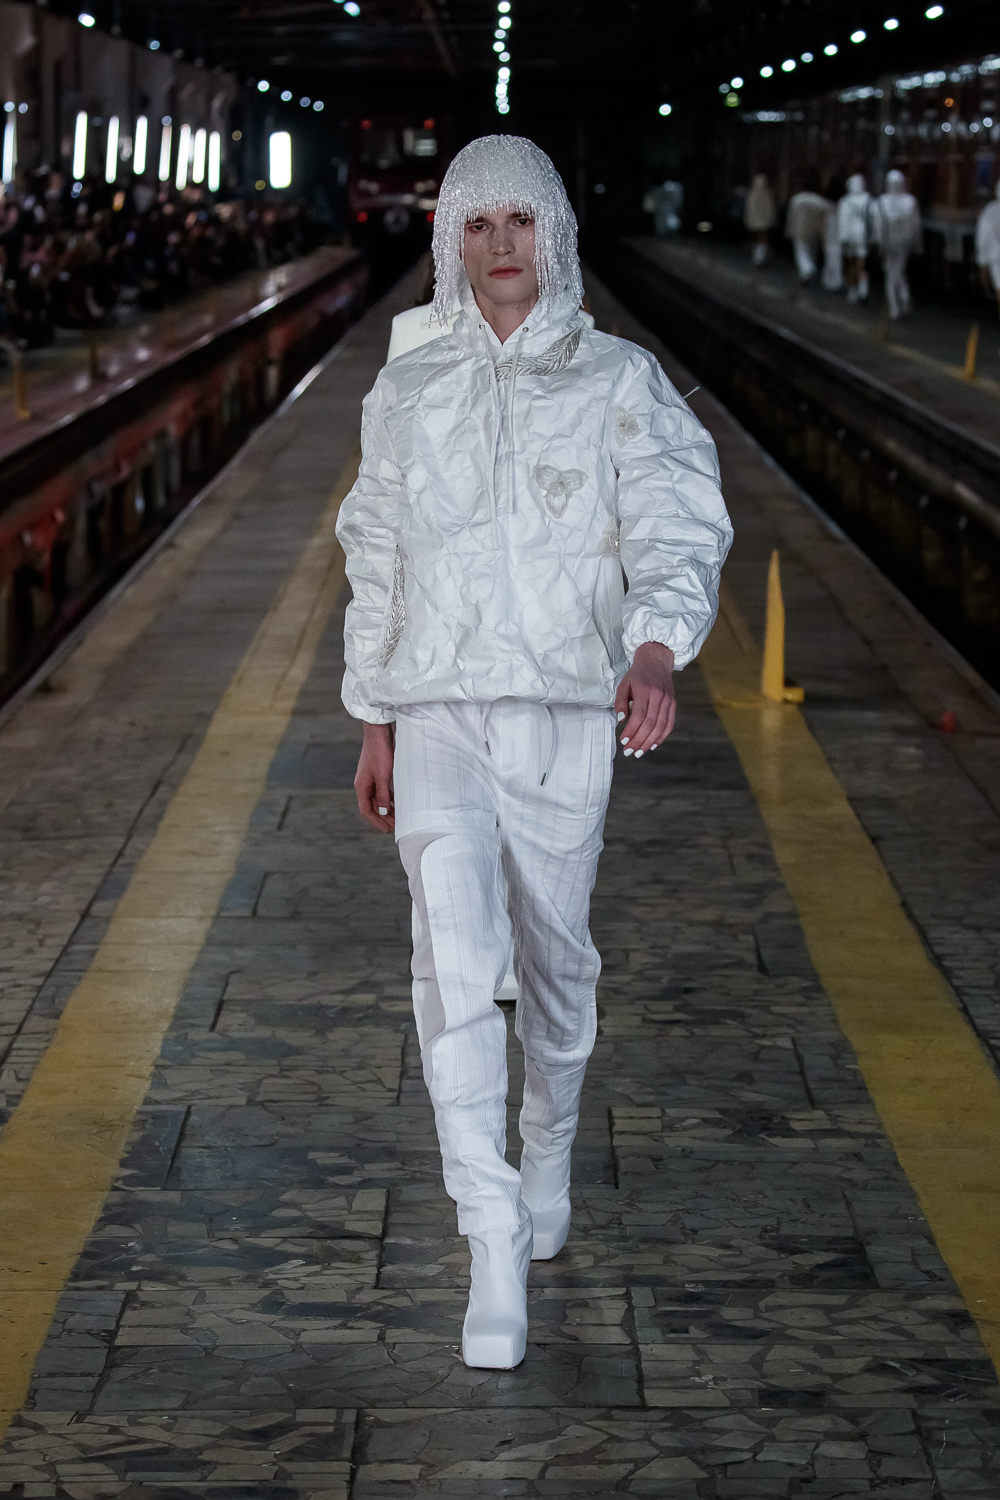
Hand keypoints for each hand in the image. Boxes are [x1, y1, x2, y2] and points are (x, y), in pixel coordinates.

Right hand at [354, 721, 394, 831]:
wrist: (379, 732)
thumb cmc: (379, 753)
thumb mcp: (383, 777)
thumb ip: (383, 795)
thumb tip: (384, 812)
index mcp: (361, 787)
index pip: (366, 811)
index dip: (376, 822)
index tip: (387, 830)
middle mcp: (364, 784)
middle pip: (372, 807)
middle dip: (383, 818)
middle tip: (395, 827)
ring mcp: (371, 779)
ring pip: (378, 800)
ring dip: (387, 810)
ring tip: (398, 818)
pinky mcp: (378, 773)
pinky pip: (382, 791)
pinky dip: (389, 799)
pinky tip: (397, 803)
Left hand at [614, 641, 675, 756]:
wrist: (657, 661)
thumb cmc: (637, 675)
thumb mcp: (624, 684)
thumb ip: (620, 702)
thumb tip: (622, 720)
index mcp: (645, 690)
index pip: (639, 715)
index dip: (632, 730)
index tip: (623, 741)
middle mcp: (659, 696)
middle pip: (650, 724)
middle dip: (639, 740)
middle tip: (629, 751)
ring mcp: (668, 700)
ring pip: (660, 726)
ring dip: (649, 742)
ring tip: (639, 752)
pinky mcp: (673, 704)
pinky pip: (669, 724)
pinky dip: (661, 737)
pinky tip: (653, 745)